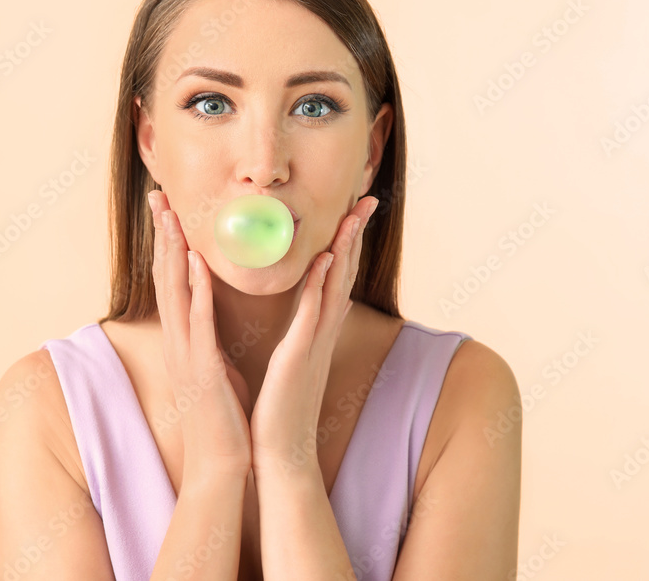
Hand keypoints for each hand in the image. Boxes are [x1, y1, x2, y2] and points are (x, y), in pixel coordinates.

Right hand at [147, 190, 252, 481]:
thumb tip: (208, 317)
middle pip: (164, 277)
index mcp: (183, 338)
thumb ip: (207, 338)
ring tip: (170, 215)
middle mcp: (177, 340)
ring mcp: (185, 353)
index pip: (172, 281)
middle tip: (158, 195)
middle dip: (162, 234)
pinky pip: (198, 321)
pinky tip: (198, 263)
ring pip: (175, 292)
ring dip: (172, 251)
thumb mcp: (213, 366)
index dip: (168, 243)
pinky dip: (196, 290)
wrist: (221, 461)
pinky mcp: (201, 367)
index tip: (168, 209)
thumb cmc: (222, 415)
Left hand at [248, 196, 378, 478]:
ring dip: (346, 249)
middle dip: (356, 234)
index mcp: (317, 330)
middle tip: (368, 198)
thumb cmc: (281, 406)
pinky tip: (325, 259)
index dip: (347, 242)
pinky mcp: (300, 356)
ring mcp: (315, 342)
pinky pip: (312, 314)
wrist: (280, 450)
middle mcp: (323, 331)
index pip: (336, 277)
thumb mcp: (294, 358)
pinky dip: (320, 285)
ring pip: (335, 286)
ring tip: (353, 215)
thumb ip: (302, 331)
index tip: (353, 209)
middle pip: (346, 273)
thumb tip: (305, 307)